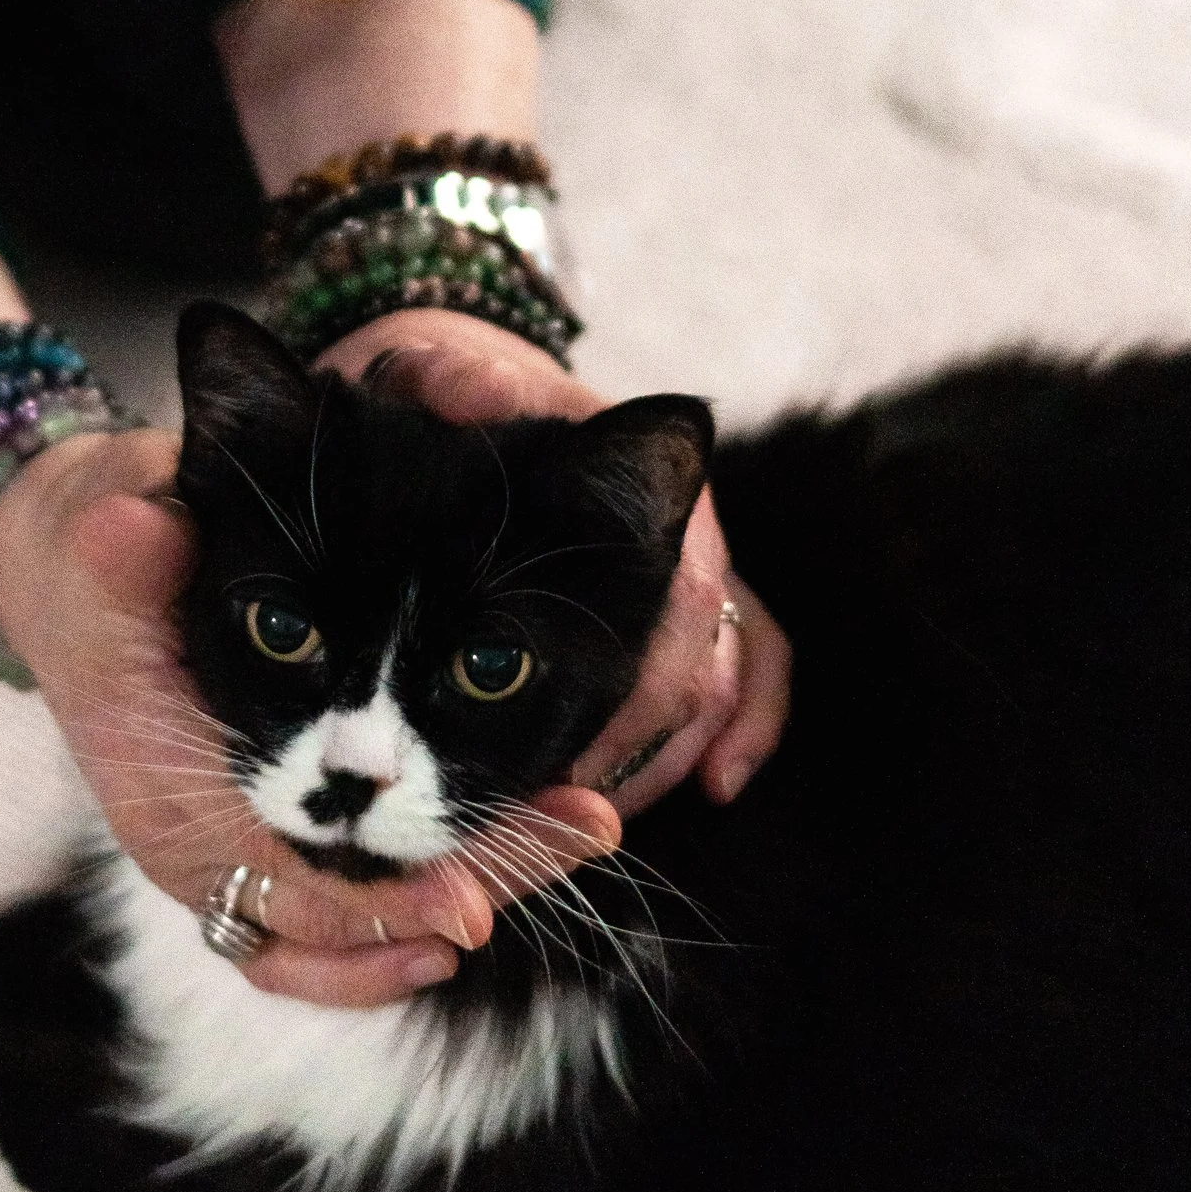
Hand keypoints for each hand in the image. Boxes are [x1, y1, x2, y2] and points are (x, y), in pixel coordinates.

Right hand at [0, 415, 565, 1008]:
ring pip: (337, 939)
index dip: (382, 893)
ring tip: (564, 852)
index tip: (476, 896)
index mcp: (163, 788)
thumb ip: (124, 546)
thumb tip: (136, 529)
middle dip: (463, 883)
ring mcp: (219, 863)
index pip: (286, 874)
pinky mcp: (245, 856)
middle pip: (338, 916)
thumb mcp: (104, 533)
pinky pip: (312, 941)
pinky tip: (469, 912)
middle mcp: (190, 849)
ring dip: (448, 909)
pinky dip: (385, 945)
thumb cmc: (101, 557)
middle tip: (582, 832)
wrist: (71, 579)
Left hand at [318, 310, 790, 837]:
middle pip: (696, 655)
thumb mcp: (435, 374)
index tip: (565, 766)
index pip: (670, 594)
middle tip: (563, 810)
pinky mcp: (689, 592)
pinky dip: (749, 729)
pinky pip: (756, 664)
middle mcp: (678, 516)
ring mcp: (691, 556)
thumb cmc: (447, 389)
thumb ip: (454, 382)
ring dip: (671, 754)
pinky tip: (720, 787)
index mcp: (633, 473)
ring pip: (726, 672)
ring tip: (602, 817)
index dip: (628, 693)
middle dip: (635, 747)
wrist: (469, 379)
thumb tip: (473, 388)